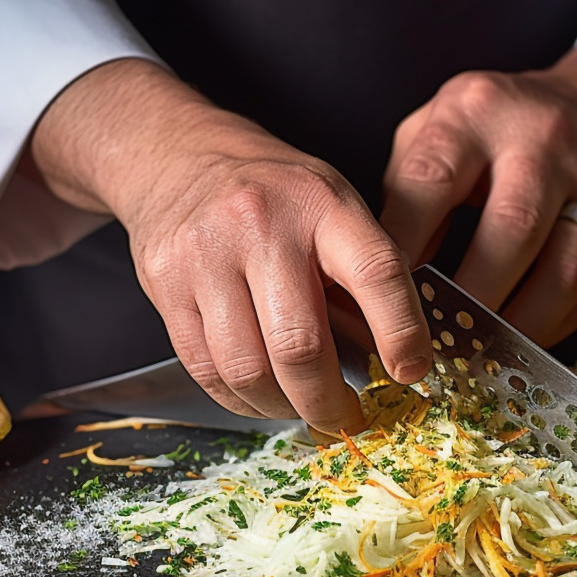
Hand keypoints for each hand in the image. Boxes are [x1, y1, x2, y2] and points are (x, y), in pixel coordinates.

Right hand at [26, 59, 431, 434]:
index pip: (375, 272)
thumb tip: (397, 359)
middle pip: (300, 346)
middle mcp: (261, 226)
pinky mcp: (165, 286)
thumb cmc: (274, 194)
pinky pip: (206, 370)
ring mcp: (205, 256)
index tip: (411, 373)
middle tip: (346, 419)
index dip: (401, 333)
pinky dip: (240, 399)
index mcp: (322, 204)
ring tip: (300, 408)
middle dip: (329, 401)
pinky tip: (260, 395)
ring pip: (248, 370)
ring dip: (282, 408)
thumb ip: (363, 273)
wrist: (179, 157)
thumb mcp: (333, 207)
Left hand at [381, 27, 576, 345]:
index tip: (382, 302)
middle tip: (440, 347)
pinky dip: (554, 323)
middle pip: (511, 230)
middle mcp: (541, 139)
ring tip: (484, 359)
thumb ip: (408, 194)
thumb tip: (384, 279)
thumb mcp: (442, 129)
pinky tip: (522, 342)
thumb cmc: (504, 126)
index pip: (431, 183)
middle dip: (472, 298)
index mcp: (474, 113)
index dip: (404, 249)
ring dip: (520, 324)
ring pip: (565, 268)